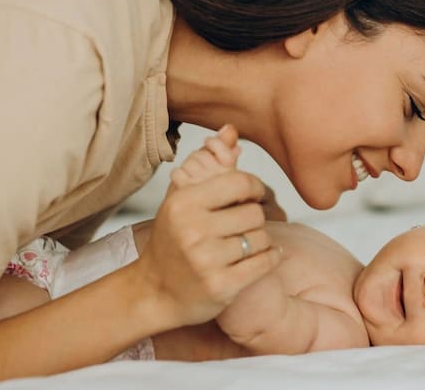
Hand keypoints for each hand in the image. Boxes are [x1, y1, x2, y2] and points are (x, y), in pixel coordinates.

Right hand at [137, 126, 282, 326]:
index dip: (254, 188)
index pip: (239, 183)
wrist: (154, 292)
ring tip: (246, 243)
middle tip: (243, 226)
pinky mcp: (221, 286)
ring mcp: (206, 260)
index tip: (251, 196)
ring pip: (261, 238)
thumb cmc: (171, 241)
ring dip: (261, 241)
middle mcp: (193, 230)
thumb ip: (209, 165)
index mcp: (184, 203)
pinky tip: (263, 256)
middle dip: (254, 218)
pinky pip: (264, 263)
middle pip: (254, 213)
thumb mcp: (182, 199)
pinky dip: (271, 258)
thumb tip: (231, 130)